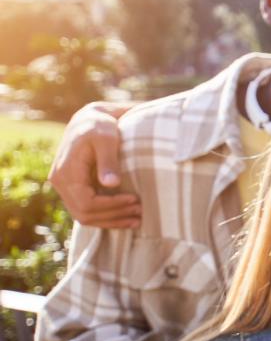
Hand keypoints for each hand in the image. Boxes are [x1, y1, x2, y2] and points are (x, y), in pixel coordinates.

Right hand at [49, 102, 140, 227]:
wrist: (89, 120)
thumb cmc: (99, 126)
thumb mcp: (106, 138)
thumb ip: (108, 161)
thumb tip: (111, 184)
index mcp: (66, 172)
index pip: (87, 202)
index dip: (111, 206)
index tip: (135, 200)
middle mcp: (60, 183)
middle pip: (84, 214)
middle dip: (114, 216)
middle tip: (140, 212)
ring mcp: (65, 188)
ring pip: (85, 216)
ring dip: (111, 221)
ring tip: (137, 220)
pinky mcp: (74, 189)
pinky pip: (87, 211)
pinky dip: (106, 217)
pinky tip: (126, 217)